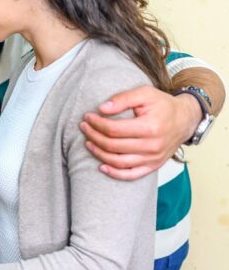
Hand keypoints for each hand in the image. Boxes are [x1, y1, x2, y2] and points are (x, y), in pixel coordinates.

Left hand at [80, 85, 201, 180]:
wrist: (185, 119)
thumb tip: (102, 108)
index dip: (96, 124)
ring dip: (99, 154)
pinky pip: (131, 175)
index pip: (113, 129)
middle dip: (94, 136)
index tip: (87, 117)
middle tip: (84, 128)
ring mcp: (153, 158)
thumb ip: (123, 99)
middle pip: (113, 146)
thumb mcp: (145, 94)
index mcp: (150, 127)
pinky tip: (102, 166)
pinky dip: (114, 173)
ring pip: (118, 161)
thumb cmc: (163, 105)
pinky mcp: (153, 166)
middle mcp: (152, 146)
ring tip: (88, 143)